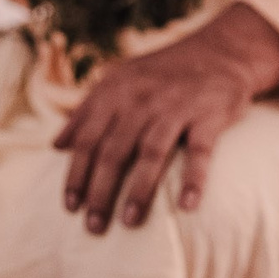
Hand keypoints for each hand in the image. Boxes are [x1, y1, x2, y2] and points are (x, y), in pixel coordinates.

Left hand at [54, 6, 278, 231]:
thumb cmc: (163, 74)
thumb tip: (56, 146)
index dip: (76, 174)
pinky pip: (200, 150)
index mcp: (117, 91)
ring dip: (139, 189)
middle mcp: (143, 98)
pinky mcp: (209, 114)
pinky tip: (186, 205)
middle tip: (94, 228)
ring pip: (152, 152)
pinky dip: (194, 178)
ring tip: (129, 222)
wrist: (221, 50)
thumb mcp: (120, 80)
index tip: (70, 208)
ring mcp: (177, 105)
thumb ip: (88, 110)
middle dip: (100, 191)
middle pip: (114, 150)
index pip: (88, 139)